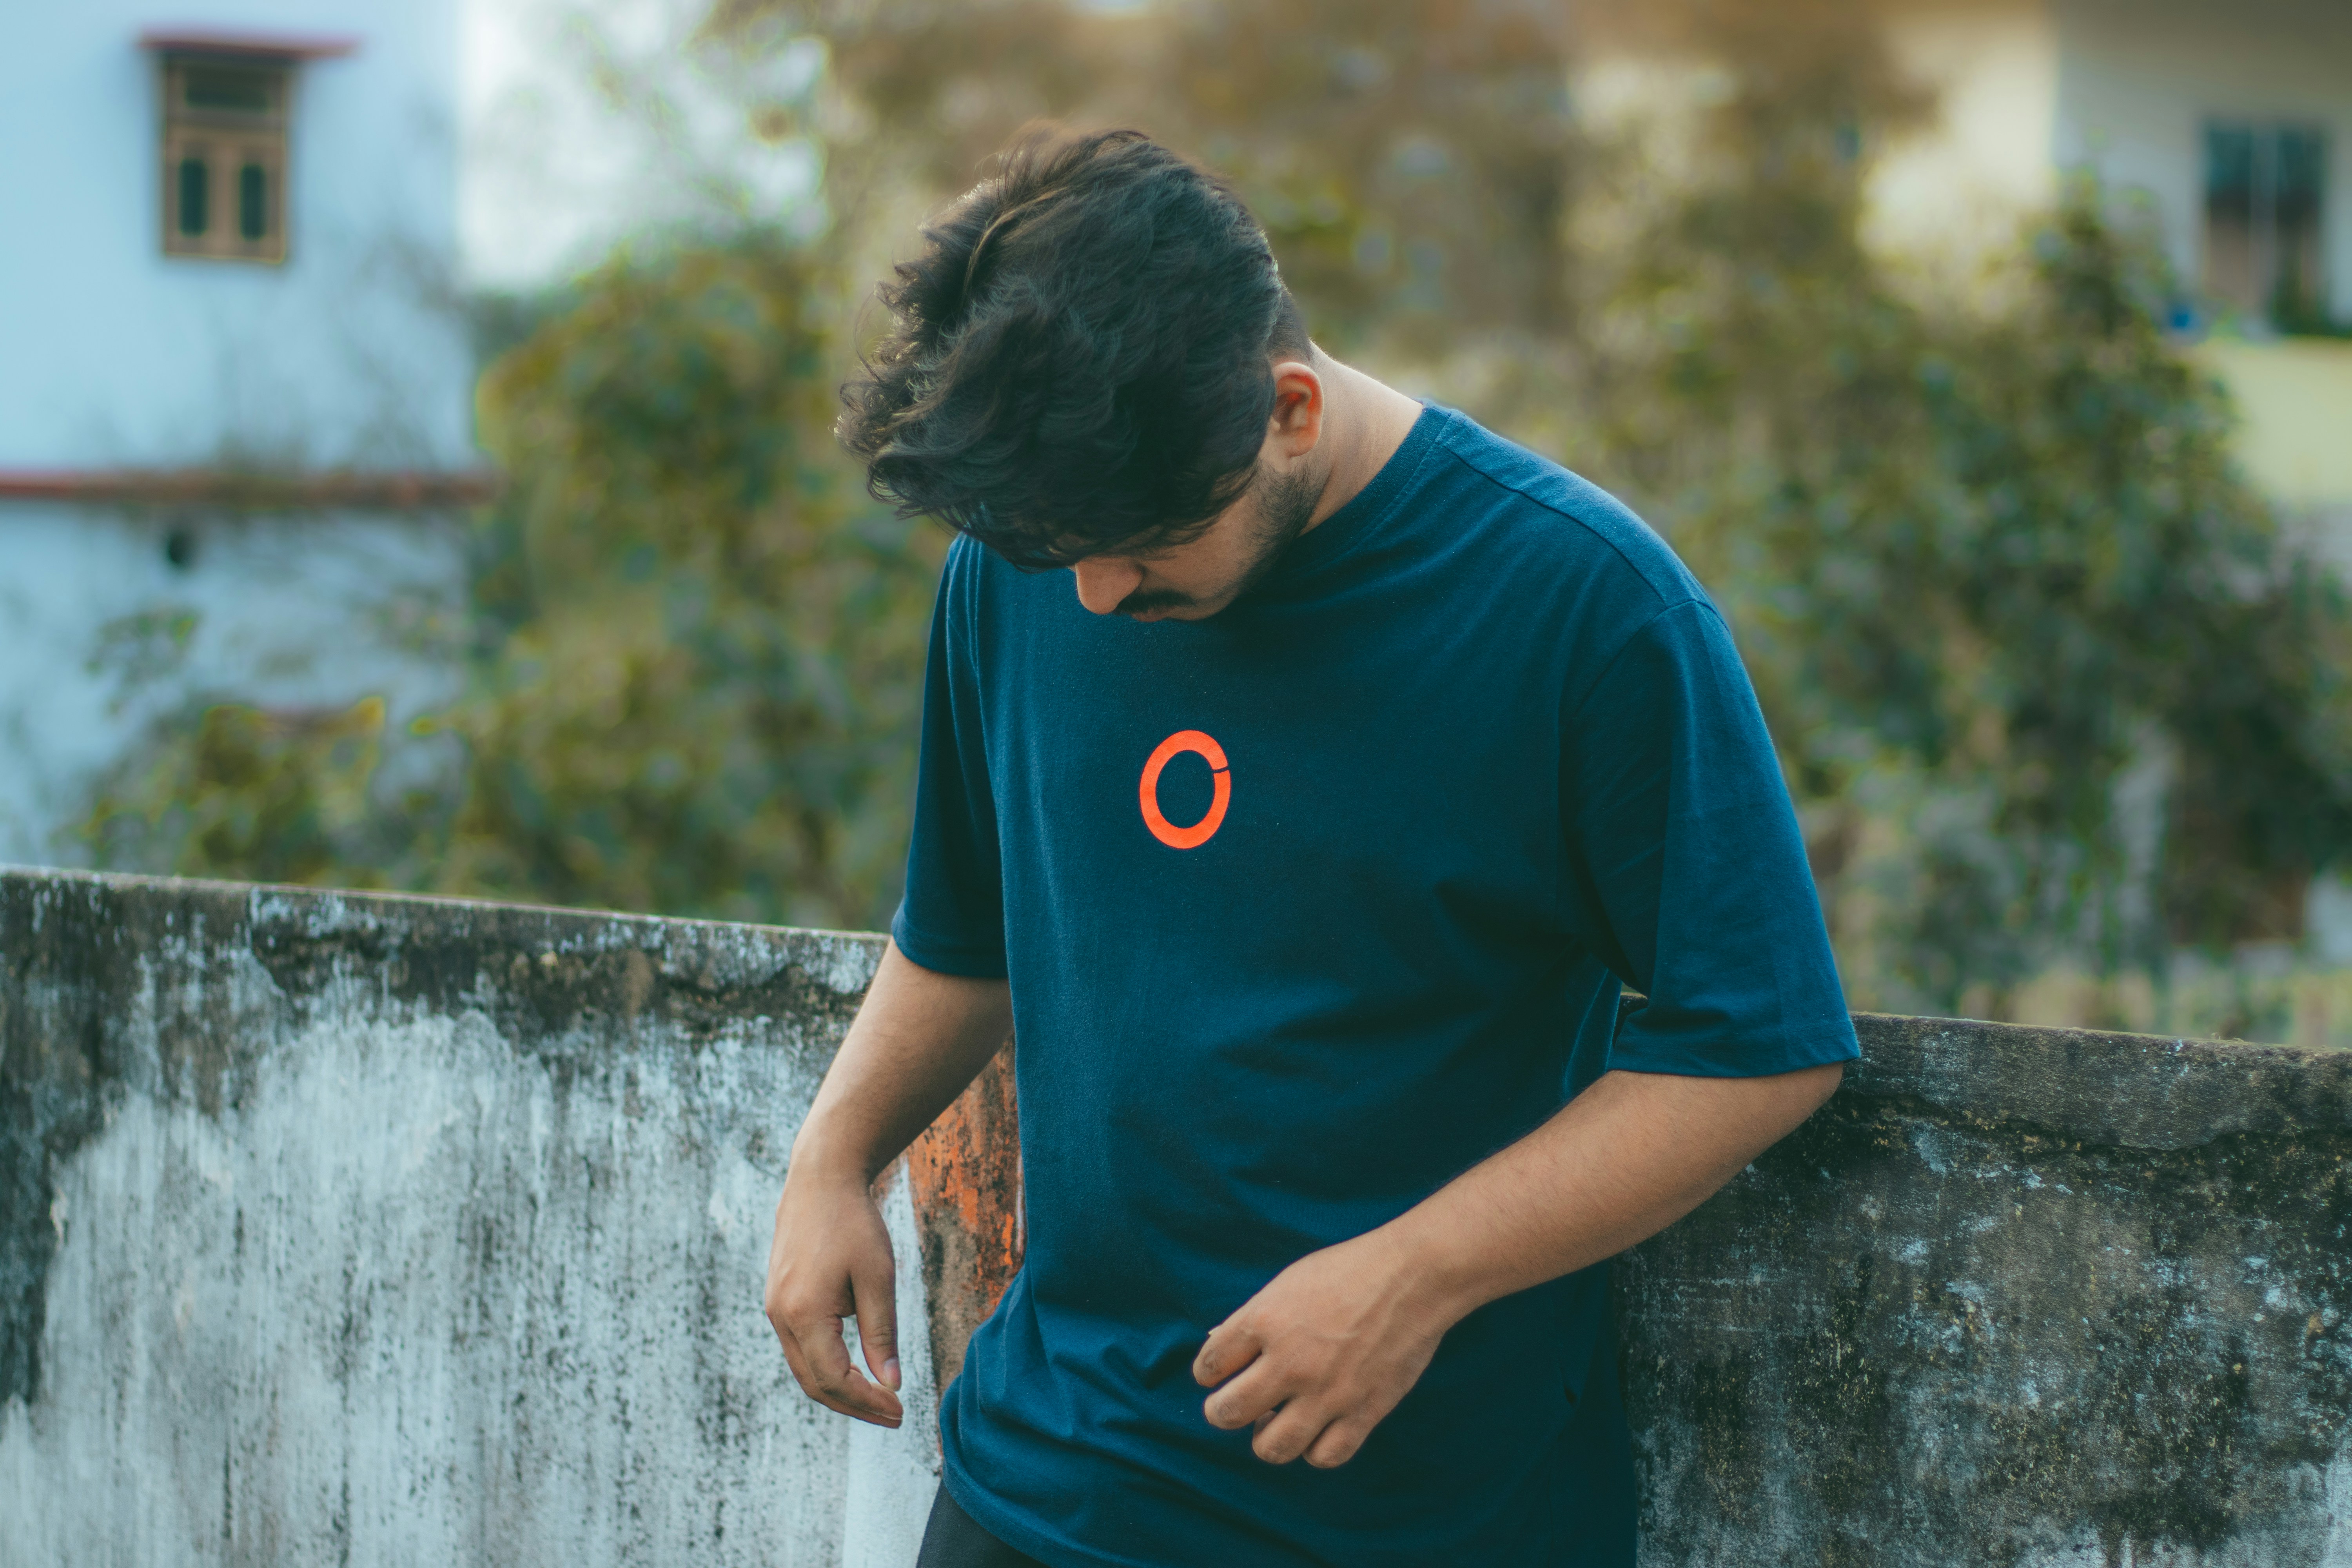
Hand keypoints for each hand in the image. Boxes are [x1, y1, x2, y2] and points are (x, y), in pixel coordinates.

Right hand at [765, 1162, 904, 1426]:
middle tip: (893, 1415)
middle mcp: (780, 1316)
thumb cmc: (853, 1223)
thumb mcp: (878, 1277)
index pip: (834, 1380)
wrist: (820, 1180)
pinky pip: (800, 1348)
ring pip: (804, 1369)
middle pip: (814, 1383)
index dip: (867, 1402)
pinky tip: (855, 1368)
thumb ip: (882, 1332)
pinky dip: (826, 1366)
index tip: (900, 1411)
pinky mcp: (778, 1300)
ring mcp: (774, 1309)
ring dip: (840, 1389)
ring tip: (879, 1398)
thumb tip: (891, 1382)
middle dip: (854, 1405)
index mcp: (803, 1313)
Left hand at [1191, 1229, 1456, 1468]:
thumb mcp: (1289, 1282)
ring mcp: (1327, 1392)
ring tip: (1273, 1421)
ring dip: (1265, 1437)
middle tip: (1234, 1405)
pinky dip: (1314, 1448)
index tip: (1218, 1373)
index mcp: (1264, 1320)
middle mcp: (1289, 1361)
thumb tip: (1219, 1345)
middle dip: (1222, 1412)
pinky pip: (1325, 1455)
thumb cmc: (1349, 1271)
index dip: (1208, 1372)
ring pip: (1271, 1447)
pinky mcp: (1363, 1412)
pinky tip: (1316, 1429)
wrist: (1414, 1277)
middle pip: (1227, 1413)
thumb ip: (1254, 1318)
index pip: (1208, 1365)